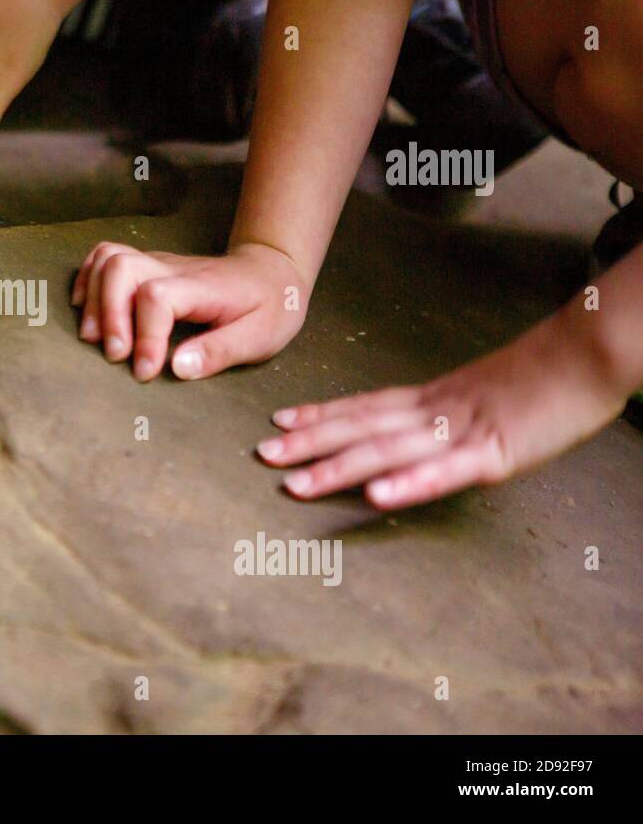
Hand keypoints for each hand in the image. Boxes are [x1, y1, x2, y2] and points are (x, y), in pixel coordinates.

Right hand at [72, 241, 309, 381]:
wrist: (271, 272)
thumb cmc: (268, 308)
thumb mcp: (260, 337)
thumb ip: (219, 352)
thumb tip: (177, 368)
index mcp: (201, 287)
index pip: (157, 297)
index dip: (145, 335)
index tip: (145, 371)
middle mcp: (172, 269)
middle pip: (121, 267)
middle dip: (108, 314)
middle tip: (115, 356)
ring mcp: (156, 263)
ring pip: (107, 258)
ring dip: (94, 299)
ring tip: (96, 338)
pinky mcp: (147, 266)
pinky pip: (104, 257)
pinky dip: (87, 281)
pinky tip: (88, 311)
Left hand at [256, 316, 627, 508]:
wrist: (588, 354)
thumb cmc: (540, 379)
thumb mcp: (479, 397)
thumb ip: (443, 415)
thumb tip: (413, 432)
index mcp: (431, 398)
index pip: (363, 405)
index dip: (320, 414)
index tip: (278, 422)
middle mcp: (434, 412)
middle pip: (360, 428)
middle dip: (310, 443)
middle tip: (262, 454)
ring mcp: (460, 433)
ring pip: (387, 452)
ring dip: (338, 468)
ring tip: (296, 483)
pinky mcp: (493, 454)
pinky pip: (444, 473)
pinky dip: (408, 485)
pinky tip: (374, 498)